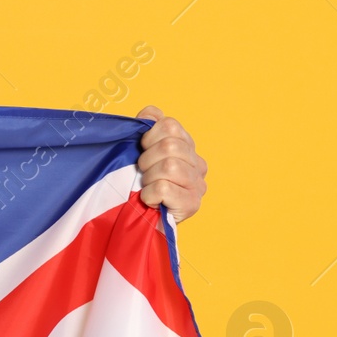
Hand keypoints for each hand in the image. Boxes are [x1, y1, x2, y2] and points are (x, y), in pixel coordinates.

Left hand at [135, 105, 206, 223]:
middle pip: (171, 145)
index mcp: (187, 147)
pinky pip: (163, 188)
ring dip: (148, 178)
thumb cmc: (137, 185)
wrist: (138, 222)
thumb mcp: (139, 152)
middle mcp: (198, 164)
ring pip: (169, 167)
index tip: (142, 151)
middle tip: (143, 174)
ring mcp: (198, 185)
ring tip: (147, 187)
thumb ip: (146, 129)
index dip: (148, 137)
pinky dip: (148, 194)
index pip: (170, 125)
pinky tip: (149, 200)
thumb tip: (149, 114)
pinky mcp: (192, 204)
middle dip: (147, 160)